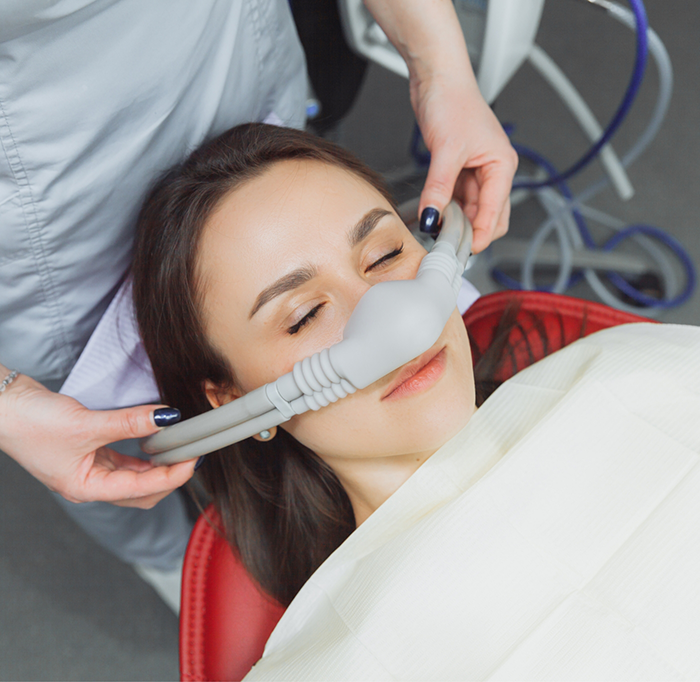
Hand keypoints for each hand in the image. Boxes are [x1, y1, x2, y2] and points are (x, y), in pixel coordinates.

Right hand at [0, 371, 194, 507]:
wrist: (1, 405)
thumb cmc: (30, 423)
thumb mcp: (86, 424)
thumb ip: (129, 422)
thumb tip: (167, 418)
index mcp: (86, 488)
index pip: (141, 490)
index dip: (171, 476)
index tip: (192, 459)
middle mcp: (90, 483)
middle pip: (141, 491)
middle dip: (168, 476)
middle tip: (191, 454)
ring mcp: (90, 467)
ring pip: (134, 474)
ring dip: (157, 463)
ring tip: (179, 447)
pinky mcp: (89, 450)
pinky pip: (124, 457)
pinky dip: (142, 450)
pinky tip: (156, 439)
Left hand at [412, 71, 517, 253]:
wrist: (437, 78)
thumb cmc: (453, 101)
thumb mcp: (446, 151)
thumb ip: (439, 188)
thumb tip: (432, 218)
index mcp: (502, 166)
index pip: (496, 213)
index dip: (481, 236)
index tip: (463, 253)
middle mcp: (493, 171)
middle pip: (489, 216)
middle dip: (470, 232)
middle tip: (448, 247)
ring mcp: (476, 171)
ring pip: (471, 209)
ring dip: (456, 221)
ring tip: (437, 231)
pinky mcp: (459, 169)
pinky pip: (457, 198)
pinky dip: (447, 208)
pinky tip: (434, 215)